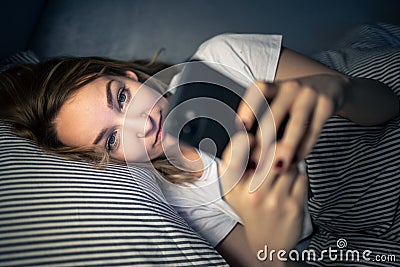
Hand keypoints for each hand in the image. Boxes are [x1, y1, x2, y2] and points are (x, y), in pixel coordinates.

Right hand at [219, 132, 307, 253]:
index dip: (244, 142)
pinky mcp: (294, 206)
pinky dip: (299, 176)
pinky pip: (302, 177)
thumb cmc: (251, 211)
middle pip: (270, 153)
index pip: (237, 156)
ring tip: (283, 172)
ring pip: (289, 163)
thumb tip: (247, 136)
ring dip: (290, 163)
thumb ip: (232, 165)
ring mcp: (275, 201)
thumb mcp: (233, 192)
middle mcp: (253, 194)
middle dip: (277, 148)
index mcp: (235, 189)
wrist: (267, 244)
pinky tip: (291, 185)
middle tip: (277, 150)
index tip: (251, 139)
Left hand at [237, 74, 348, 171]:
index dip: (249, 107)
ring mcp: (309, 95)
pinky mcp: (326, 106)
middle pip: (275, 114)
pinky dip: (304, 149)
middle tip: (256, 163)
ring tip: (277, 168)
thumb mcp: (278, 102)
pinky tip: (296, 161)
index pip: (259, 91)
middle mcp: (290, 88)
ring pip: (296, 126)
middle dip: (265, 141)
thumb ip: (262, 120)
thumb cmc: (293, 101)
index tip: (241, 126)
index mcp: (274, 87)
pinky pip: (313, 131)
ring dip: (286, 149)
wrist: (329, 86)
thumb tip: (243, 148)